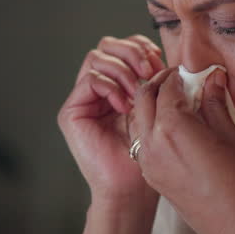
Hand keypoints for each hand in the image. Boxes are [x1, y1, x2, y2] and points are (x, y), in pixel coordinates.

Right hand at [58, 35, 165, 206]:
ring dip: (122, 70)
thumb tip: (163, 59)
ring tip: (136, 94)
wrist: (132, 188)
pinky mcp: (71, 112)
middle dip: (131, 52)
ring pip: (97, 58)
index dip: (141, 48)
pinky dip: (110, 87)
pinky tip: (123, 106)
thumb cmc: (147, 154)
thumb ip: (154, 81)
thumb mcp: (156, 108)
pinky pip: (89, 80)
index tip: (160, 64)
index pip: (124, 46)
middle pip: (107, 45)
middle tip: (149, 71)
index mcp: (118, 84)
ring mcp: (83, 99)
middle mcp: (97, 88)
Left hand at [129, 69, 234, 233]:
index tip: (191, 71)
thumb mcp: (231, 135)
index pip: (166, 87)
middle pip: (143, 98)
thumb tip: (213, 79)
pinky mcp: (150, 174)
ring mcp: (148, 161)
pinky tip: (170, 126)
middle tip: (176, 79)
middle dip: (157, 83)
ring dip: (149, 104)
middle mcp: (152, 142)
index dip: (178, 75)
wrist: (233, 226)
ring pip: (137, 119)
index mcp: (172, 127)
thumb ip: (215, 103)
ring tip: (172, 100)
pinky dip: (149, 125)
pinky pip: (140, 140)